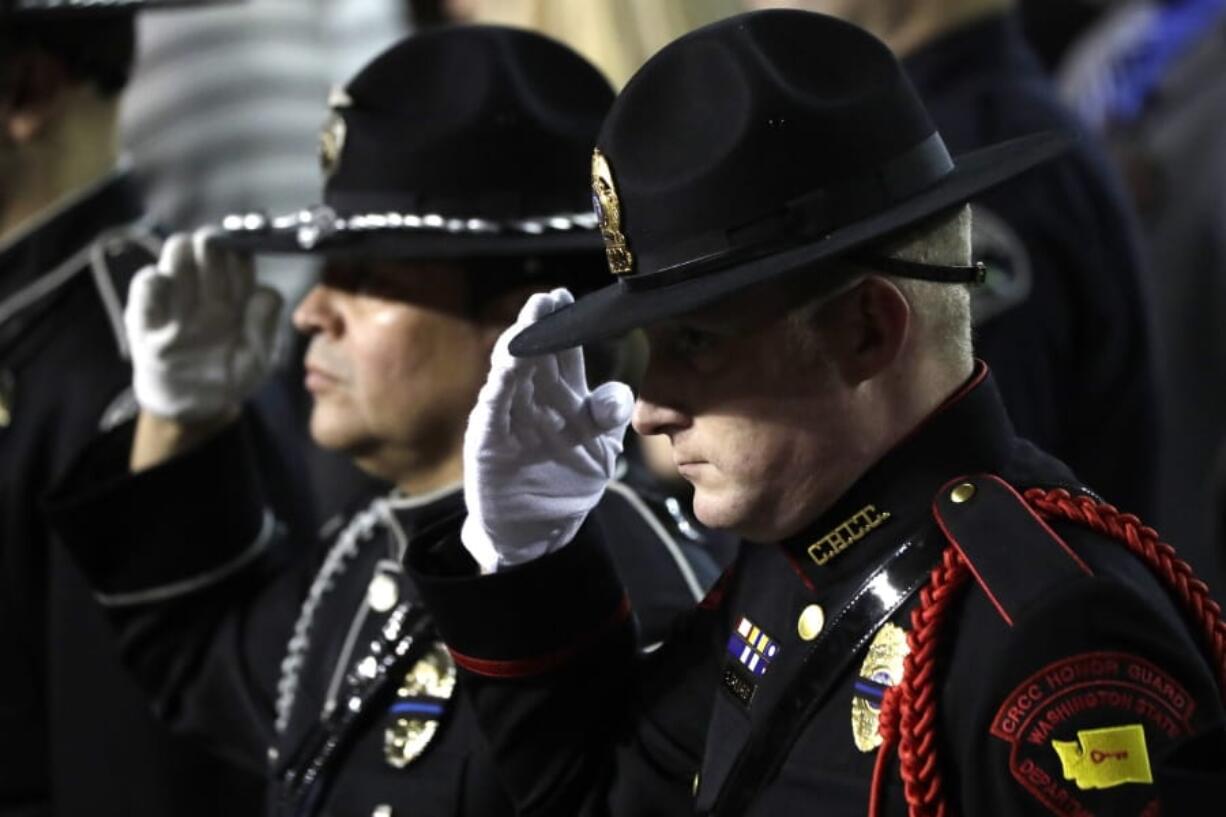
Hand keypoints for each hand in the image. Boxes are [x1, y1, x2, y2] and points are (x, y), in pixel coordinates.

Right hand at [126, 227, 282, 421]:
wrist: (192, 403)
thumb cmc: (228, 376)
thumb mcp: (255, 361)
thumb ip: (265, 329)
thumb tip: (265, 292)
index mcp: (237, 292)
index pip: (240, 253)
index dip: (243, 254)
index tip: (244, 270)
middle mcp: (206, 286)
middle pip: (208, 241)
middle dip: (214, 250)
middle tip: (215, 279)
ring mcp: (175, 295)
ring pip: (178, 249)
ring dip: (187, 262)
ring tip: (191, 300)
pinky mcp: (145, 312)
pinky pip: (146, 283)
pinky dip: (156, 284)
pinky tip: (167, 309)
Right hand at [461, 289, 634, 572]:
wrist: (538, 529)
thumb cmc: (568, 482)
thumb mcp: (598, 451)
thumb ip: (607, 419)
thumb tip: (618, 392)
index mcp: (561, 396)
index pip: (562, 353)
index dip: (564, 326)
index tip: (568, 299)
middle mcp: (532, 400)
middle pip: (535, 354)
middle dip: (540, 325)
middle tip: (548, 298)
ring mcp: (508, 418)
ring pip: (512, 374)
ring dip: (519, 347)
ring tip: (528, 321)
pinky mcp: (490, 441)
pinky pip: (494, 409)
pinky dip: (501, 387)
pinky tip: (509, 365)